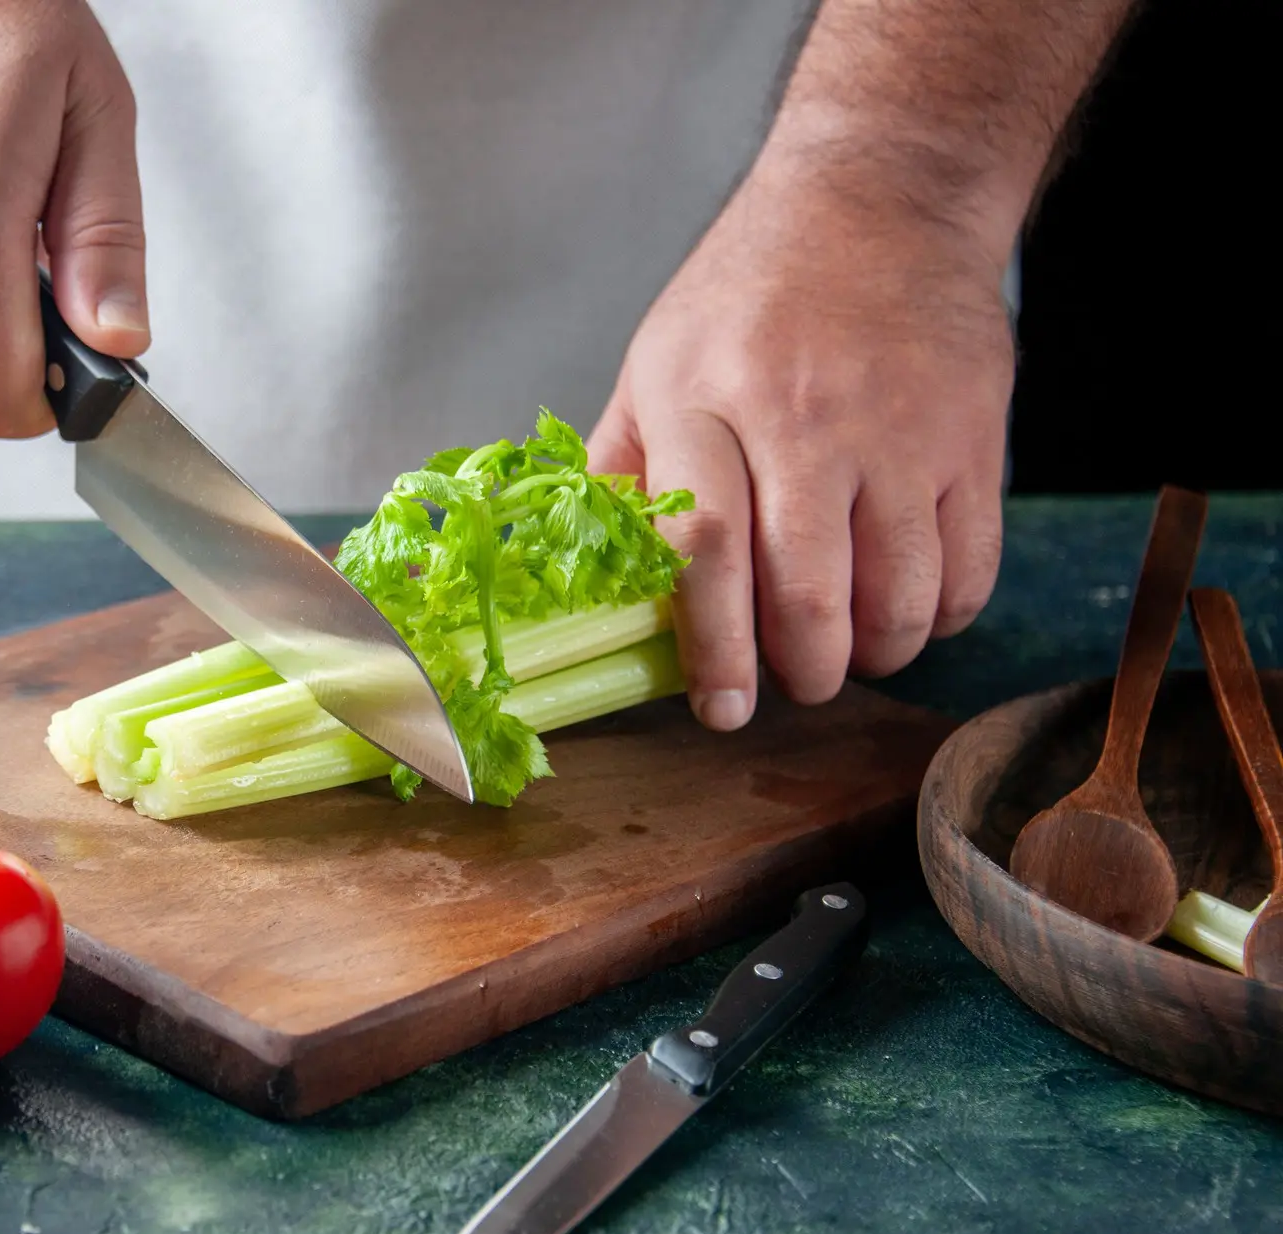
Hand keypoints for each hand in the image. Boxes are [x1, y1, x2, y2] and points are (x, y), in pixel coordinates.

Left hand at [589, 153, 1013, 730]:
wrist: (881, 197)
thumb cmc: (752, 291)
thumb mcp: (656, 360)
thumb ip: (624, 469)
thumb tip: (590, 578)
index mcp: (703, 399)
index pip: (702, 547)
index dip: (713, 646)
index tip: (720, 707)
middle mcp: (801, 417)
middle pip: (805, 592)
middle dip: (802, 671)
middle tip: (793, 684)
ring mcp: (896, 429)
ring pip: (897, 596)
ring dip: (875, 655)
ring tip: (850, 651)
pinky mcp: (972, 435)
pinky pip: (969, 567)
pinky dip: (942, 617)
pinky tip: (911, 608)